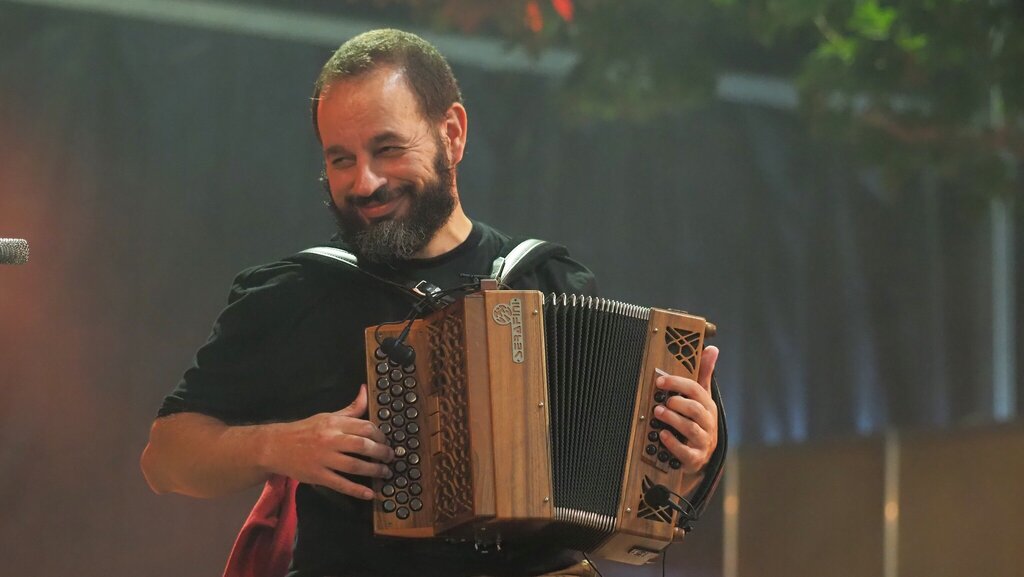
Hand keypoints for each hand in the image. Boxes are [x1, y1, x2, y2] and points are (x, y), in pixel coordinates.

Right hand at [262, 384, 393, 499]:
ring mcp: (324, 459)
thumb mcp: (328, 416)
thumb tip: (365, 390)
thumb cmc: (305, 430)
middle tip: (391, 457)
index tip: (386, 441)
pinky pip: (341, 484)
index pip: (365, 426)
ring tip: (385, 473)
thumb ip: (350, 408)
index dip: (380, 435)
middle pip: (362, 446)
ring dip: (374, 471)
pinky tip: (370, 494)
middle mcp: (330, 440)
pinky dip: (357, 490)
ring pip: (355, 466)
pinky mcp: (317, 476)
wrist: (275, 446)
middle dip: (381, 453)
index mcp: (334, 423)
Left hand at [653, 345, 718, 473]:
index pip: (696, 390)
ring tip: (658, 413)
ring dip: (672, 419)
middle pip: (695, 409)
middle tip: (661, 401)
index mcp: (707, 407)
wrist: (700, 455)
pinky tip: (662, 436)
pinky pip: (685, 451)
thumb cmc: (698, 422)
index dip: (677, 383)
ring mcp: (703, 441)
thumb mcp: (701, 398)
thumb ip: (703, 375)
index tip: (660, 381)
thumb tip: (712, 348)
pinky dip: (673, 443)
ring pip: (690, 428)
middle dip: (677, 403)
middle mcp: (708, 424)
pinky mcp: (695, 458)